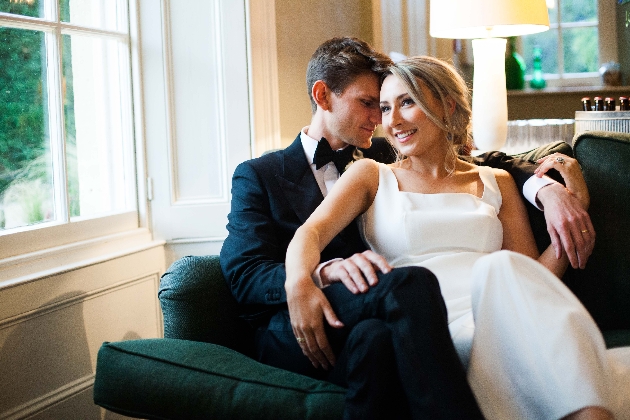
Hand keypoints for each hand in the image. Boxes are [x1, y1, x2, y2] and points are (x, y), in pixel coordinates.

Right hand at [285, 277, 343, 369]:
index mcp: (315, 324)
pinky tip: (307, 354)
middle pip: (314, 349)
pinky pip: (298, 341)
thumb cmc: (313, 293)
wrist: (296, 287)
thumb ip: (332, 317)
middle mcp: (305, 328)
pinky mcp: (293, 325)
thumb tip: (341, 327)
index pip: (323, 345)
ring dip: (311, 357)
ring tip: (317, 365)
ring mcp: (298, 327)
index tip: (334, 363)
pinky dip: (304, 350)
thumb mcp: (325, 304)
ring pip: (305, 347)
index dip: (329, 355)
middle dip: (321, 359)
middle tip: (326, 368)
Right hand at [320, 250, 391, 292]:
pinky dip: (350, 284)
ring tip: (364, 290)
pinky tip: (355, 291)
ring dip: (360, 280)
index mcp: (368, 256)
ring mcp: (347, 262)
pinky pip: (344, 276)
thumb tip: (397, 277)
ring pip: (354, 270)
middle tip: (375, 284)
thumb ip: (380, 272)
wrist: (337, 271)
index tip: (388, 273)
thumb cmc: (358, 271)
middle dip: (370, 274)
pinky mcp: (339, 269)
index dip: (383, 265)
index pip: (377, 258)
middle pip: (365, 263)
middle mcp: (358, 257)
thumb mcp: (369, 270)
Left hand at [535, 154, 594, 268]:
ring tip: (585, 259)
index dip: (572, 257)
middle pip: (580, 244)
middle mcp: (572, 222)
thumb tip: (559, 256)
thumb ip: (555, 242)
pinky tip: (590, 248)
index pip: (569, 246)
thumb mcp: (549, 227)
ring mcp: (580, 218)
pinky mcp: (586, 215)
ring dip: (588, 251)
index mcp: (561, 226)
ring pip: (588, 239)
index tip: (574, 265)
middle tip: (581, 266)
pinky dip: (592, 241)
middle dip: (581, 257)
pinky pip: (592, 231)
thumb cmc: (550, 213)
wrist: (556, 195)